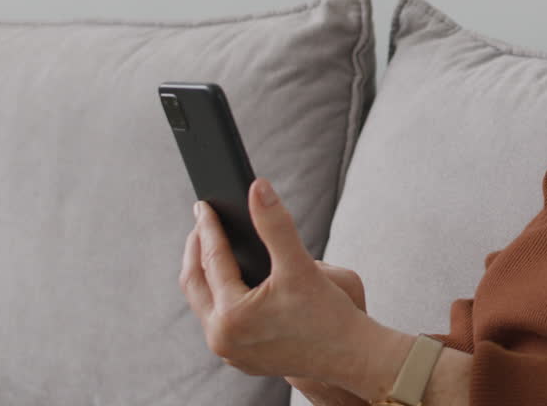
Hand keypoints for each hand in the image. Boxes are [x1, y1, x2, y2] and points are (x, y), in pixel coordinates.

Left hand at [179, 178, 375, 382]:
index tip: (204, 205)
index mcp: (232, 314)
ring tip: (211, 249)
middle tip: (202, 222)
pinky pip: (218, 322)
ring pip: (204, 305)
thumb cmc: (331, 315)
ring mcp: (229, 352)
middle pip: (195, 285)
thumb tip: (258, 188)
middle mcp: (222, 337)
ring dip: (205, 275)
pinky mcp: (241, 359)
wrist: (352, 357)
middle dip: (196, 250)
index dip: (209, 228)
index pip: (212, 260)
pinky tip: (230, 283)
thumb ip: (275, 224)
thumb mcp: (301, 265)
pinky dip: (219, 297)